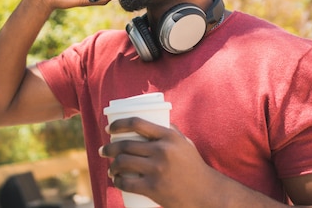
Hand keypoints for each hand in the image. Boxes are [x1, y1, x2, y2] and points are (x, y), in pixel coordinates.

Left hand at [99, 117, 223, 206]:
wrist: (207, 193)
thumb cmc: (194, 167)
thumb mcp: (185, 144)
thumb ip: (170, 131)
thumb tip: (155, 117)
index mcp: (168, 136)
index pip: (136, 123)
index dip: (118, 124)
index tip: (108, 129)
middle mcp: (162, 151)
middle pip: (125, 145)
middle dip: (109, 148)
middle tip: (103, 151)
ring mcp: (157, 170)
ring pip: (123, 163)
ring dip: (112, 166)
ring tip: (111, 168)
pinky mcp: (154, 188)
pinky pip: (127, 183)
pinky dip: (117, 182)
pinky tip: (116, 181)